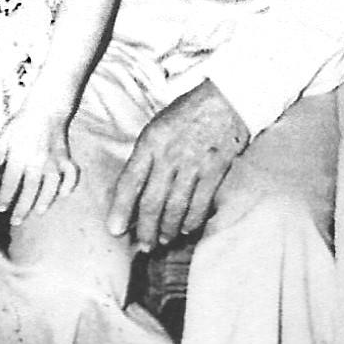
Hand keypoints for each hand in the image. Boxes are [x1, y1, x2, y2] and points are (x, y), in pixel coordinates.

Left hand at [0, 97, 79, 224]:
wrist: (47, 107)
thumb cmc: (23, 122)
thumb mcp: (4, 135)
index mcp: (20, 155)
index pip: (11, 181)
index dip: (5, 196)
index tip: (1, 208)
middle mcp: (38, 159)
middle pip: (31, 188)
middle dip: (23, 206)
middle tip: (16, 221)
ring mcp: (55, 160)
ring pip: (52, 185)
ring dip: (45, 200)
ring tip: (39, 212)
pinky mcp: (66, 157)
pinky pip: (71, 174)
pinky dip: (69, 186)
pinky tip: (62, 195)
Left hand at [108, 80, 248, 249]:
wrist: (228, 98)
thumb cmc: (188, 113)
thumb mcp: (157, 126)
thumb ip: (145, 156)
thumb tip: (134, 190)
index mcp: (151, 142)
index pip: (130, 182)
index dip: (120, 209)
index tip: (115, 230)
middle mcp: (169, 155)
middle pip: (152, 202)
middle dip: (145, 229)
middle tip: (143, 245)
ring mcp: (194, 164)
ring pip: (175, 208)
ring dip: (167, 229)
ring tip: (163, 240)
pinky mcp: (215, 170)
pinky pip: (200, 204)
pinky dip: (192, 221)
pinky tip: (187, 229)